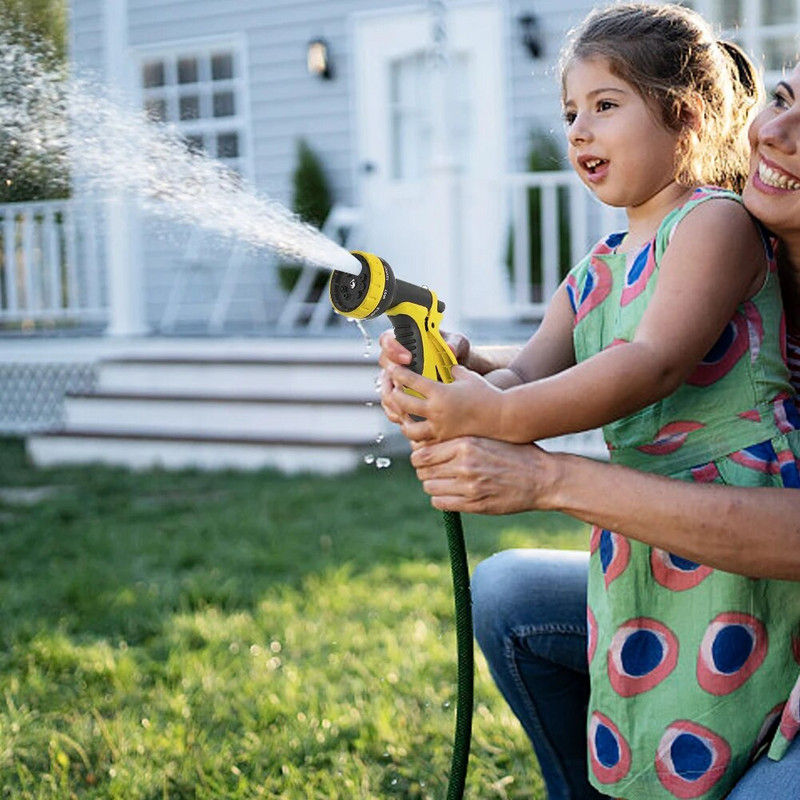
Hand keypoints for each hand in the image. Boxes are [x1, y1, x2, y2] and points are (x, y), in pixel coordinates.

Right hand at [378, 328, 470, 425]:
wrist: (460, 375)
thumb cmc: (456, 354)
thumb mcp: (458, 344)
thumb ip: (454, 343)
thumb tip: (450, 348)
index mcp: (407, 340)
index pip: (388, 339)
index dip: (393, 348)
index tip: (408, 358)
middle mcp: (397, 358)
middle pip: (384, 363)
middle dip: (392, 375)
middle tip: (405, 385)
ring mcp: (396, 377)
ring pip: (384, 386)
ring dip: (392, 397)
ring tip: (406, 406)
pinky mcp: (399, 395)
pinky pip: (390, 404)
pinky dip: (395, 411)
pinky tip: (405, 418)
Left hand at [385, 363, 503, 441]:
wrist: (502, 417)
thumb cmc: (487, 394)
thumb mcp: (467, 376)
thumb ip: (451, 370)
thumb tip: (443, 366)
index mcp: (440, 392)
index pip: (410, 380)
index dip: (398, 373)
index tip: (392, 369)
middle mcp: (436, 411)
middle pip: (402, 403)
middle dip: (392, 395)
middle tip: (391, 390)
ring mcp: (440, 428)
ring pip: (408, 428)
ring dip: (402, 420)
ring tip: (402, 415)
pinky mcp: (445, 440)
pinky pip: (423, 441)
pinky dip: (416, 436)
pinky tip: (416, 429)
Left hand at [410, 437, 559, 513]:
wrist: (543, 477)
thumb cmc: (515, 454)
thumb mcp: (487, 437)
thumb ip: (459, 440)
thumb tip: (428, 443)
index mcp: (466, 444)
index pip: (423, 453)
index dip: (419, 457)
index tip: (423, 459)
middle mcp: (464, 464)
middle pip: (423, 472)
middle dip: (425, 472)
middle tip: (435, 471)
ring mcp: (469, 486)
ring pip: (430, 488)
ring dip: (434, 486)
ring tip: (445, 483)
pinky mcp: (475, 504)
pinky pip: (441, 503)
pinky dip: (441, 499)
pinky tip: (452, 494)